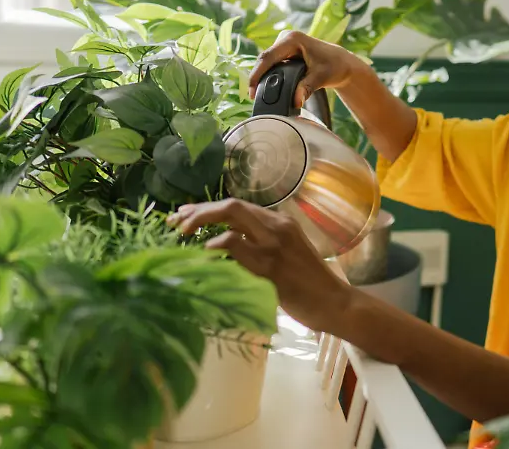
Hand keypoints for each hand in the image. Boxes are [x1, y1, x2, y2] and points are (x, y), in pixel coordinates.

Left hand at [168, 198, 352, 333]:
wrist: (333, 302)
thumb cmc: (307, 284)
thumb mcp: (284, 256)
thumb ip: (257, 246)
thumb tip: (221, 247)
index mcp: (280, 223)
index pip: (237, 207)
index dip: (206, 209)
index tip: (184, 217)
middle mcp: (277, 227)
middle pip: (231, 205)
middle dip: (198, 211)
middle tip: (175, 223)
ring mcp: (275, 245)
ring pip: (232, 218)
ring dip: (201, 222)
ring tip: (183, 234)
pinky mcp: (272, 266)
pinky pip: (238, 246)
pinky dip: (217, 245)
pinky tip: (205, 252)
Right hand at [249, 31, 361, 107]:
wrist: (342, 63)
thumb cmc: (335, 66)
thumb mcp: (322, 77)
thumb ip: (308, 87)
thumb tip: (296, 101)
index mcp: (292, 39)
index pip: (268, 57)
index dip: (257, 74)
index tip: (252, 91)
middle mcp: (285, 38)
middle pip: (264, 60)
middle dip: (258, 78)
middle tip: (254, 98)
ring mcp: (283, 45)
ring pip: (266, 63)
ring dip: (262, 78)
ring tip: (258, 96)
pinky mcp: (284, 53)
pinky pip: (272, 65)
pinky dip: (269, 77)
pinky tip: (266, 90)